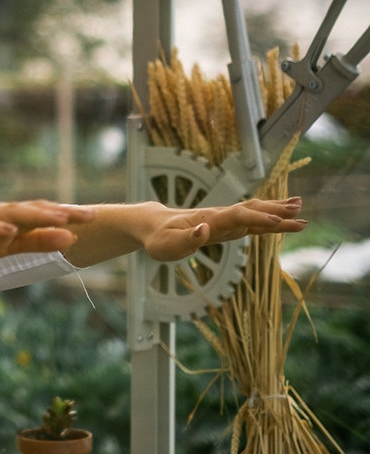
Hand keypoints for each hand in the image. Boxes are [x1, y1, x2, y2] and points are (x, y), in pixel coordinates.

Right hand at [0, 192, 94, 257]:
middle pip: (36, 212)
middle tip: (91, 215)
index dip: (69, 217)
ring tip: (60, 218)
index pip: (44, 217)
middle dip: (63, 214)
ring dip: (38, 217)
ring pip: (14, 215)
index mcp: (10, 222)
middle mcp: (0, 215)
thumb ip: (29, 242)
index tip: (95, 217)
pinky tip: (10, 230)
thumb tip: (67, 240)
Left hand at [143, 197, 306, 262]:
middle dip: (274, 211)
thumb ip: (186, 239)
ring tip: (300, 208)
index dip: (256, 219)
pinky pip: (251, 221)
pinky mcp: (226, 226)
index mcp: (207, 220)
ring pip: (254, 212)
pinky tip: (285, 216)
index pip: (236, 216)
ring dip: (276, 210)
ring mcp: (224, 220)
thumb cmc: (158, 238)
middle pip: (250, 210)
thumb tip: (204, 230)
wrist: (153, 225)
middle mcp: (219, 217)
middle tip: (300, 211)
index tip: (278, 222)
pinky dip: (269, 218)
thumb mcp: (166, 245)